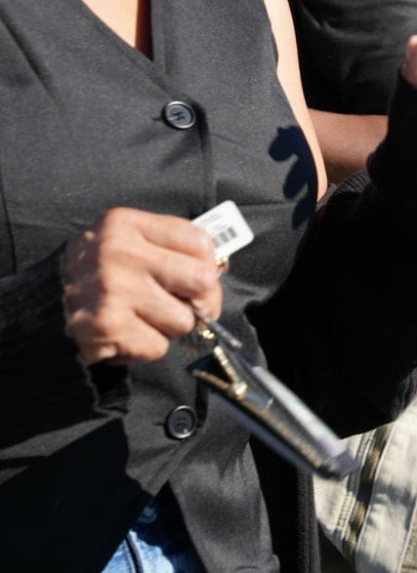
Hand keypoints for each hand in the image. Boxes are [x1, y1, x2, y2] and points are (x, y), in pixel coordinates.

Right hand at [62, 209, 221, 364]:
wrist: (40, 311)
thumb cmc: (95, 275)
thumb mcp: (124, 243)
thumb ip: (167, 247)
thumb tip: (220, 267)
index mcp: (124, 224)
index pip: (200, 242)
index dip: (209, 266)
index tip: (200, 279)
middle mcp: (118, 253)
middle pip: (202, 281)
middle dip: (203, 301)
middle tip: (188, 307)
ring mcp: (113, 290)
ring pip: (184, 320)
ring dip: (169, 327)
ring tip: (142, 318)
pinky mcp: (108, 327)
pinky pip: (158, 346)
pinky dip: (147, 347)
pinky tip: (126, 335)